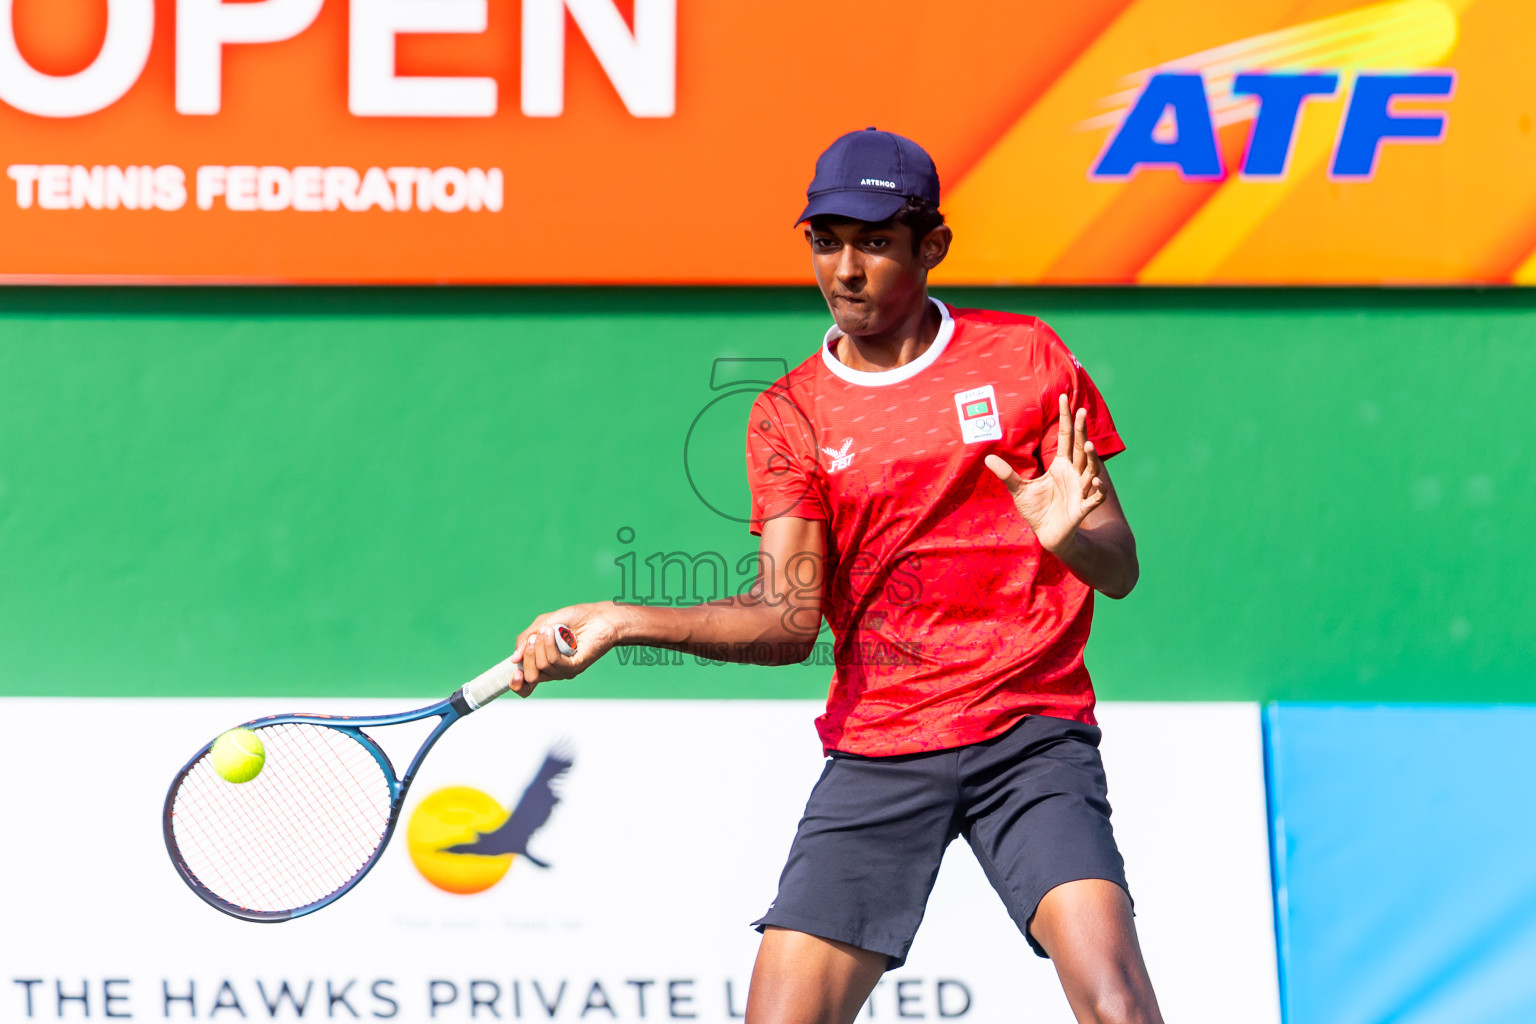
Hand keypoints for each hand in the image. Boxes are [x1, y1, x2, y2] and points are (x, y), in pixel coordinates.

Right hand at [510, 602, 623, 696]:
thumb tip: (514, 659)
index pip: (526, 685)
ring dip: (540, 645)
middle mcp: (552, 670)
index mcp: (542, 662)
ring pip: (541, 667)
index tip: (514, 671)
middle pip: (530, 676)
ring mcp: (564, 670)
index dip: (515, 683)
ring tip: (548, 630)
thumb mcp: (541, 624)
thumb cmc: (573, 618)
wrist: (598, 616)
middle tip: (534, 637)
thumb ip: (525, 640)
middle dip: (527, 655)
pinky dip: (550, 646)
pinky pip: (555, 662)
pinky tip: (552, 633)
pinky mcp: (575, 667)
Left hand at [984, 394, 1105, 554]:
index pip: (1065, 437)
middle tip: (1082, 411)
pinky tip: (1096, 481)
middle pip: (1079, 448)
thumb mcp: (1019, 489)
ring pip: (1090, 470)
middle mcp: (1074, 474)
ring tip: (1088, 444)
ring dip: (1090, 458)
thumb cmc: (1037, 509)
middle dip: (1082, 431)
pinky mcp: (1082, 508)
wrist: (1047, 534)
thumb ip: (1006, 473)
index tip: (1064, 397)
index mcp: (1061, 465)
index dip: (1066, 419)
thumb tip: (987, 457)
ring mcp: (1081, 490)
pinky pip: (1094, 497)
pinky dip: (1097, 489)